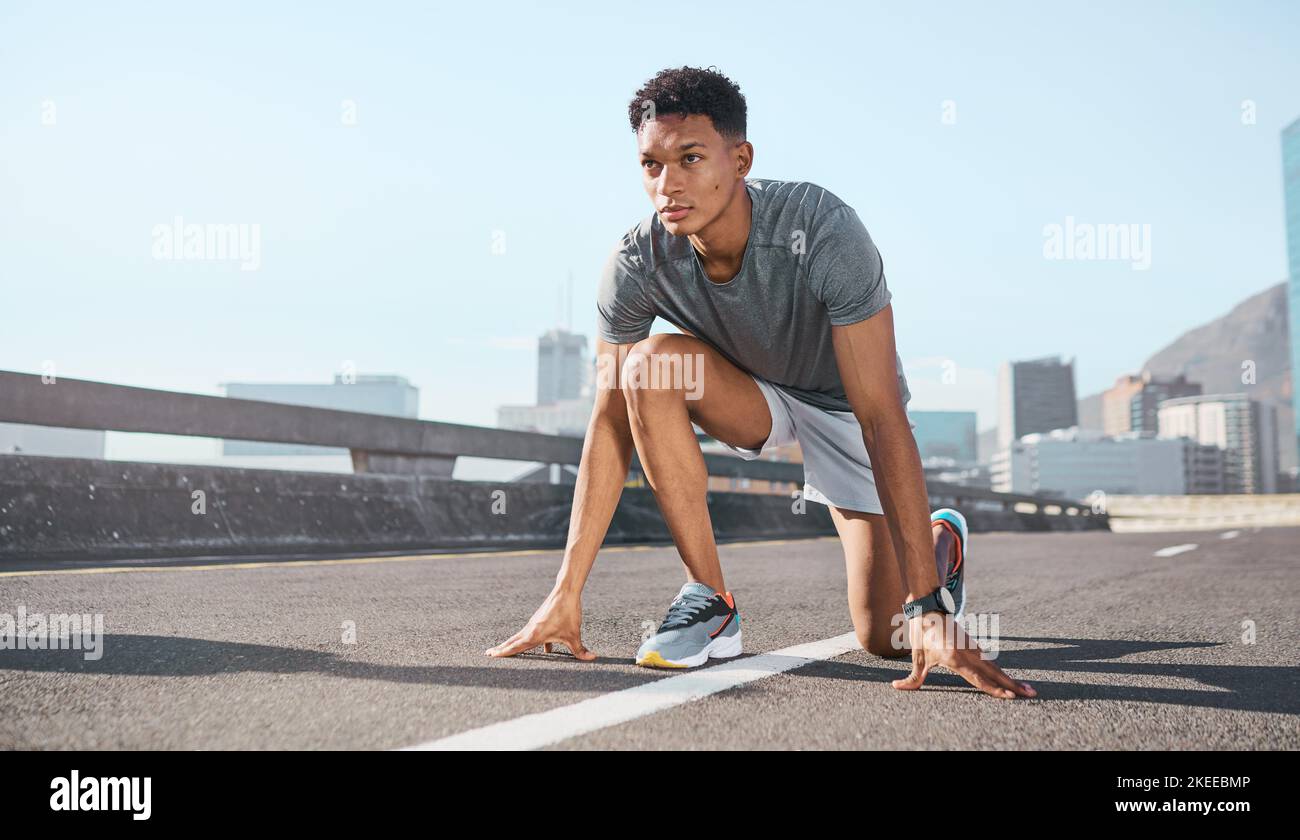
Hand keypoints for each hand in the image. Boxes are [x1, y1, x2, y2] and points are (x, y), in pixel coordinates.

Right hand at [484, 587, 595, 660]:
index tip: (491, 655)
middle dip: (501, 649)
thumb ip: (580, 650)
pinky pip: (530, 633)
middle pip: (512, 642)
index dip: (503, 652)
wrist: (565, 591)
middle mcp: (530, 629)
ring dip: (511, 644)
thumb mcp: (574, 635)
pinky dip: (528, 641)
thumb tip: (592, 658)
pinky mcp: (539, 620)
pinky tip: (546, 650)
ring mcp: (534, 624)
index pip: (515, 647)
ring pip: (520, 637)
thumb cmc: (568, 613)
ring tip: (502, 650)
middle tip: (488, 654)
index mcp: (534, 635)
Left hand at [892, 611, 1036, 698]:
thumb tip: (897, 687)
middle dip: (1014, 685)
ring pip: (995, 667)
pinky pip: (988, 661)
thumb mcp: (916, 656)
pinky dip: (1000, 671)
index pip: (979, 679)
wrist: (928, 606)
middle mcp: (968, 654)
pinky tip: (1008, 679)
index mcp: (955, 658)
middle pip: (995, 674)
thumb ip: (912, 677)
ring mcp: (973, 648)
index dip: (995, 689)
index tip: (1011, 696)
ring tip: (1027, 689)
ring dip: (1010, 679)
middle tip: (1032, 693)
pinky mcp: (973, 644)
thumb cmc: (921, 632)